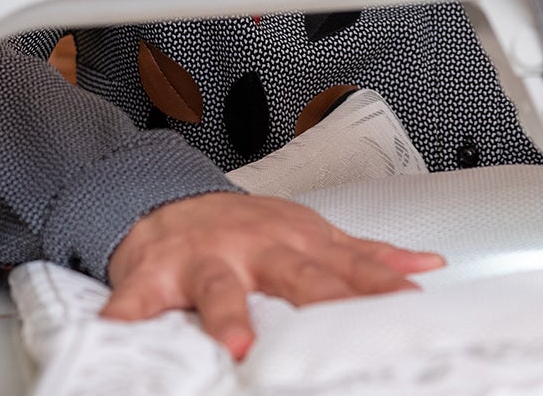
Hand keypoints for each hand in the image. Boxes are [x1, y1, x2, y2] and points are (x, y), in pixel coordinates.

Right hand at [102, 192, 444, 359]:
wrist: (167, 198)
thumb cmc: (245, 226)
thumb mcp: (310, 232)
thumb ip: (364, 254)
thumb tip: (425, 266)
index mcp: (296, 241)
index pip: (347, 266)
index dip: (378, 284)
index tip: (408, 303)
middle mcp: (255, 248)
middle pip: (294, 275)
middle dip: (320, 298)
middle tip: (343, 328)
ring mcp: (205, 260)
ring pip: (220, 288)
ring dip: (228, 315)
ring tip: (236, 345)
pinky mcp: (154, 274)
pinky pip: (137, 298)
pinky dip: (126, 314)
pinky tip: (118, 331)